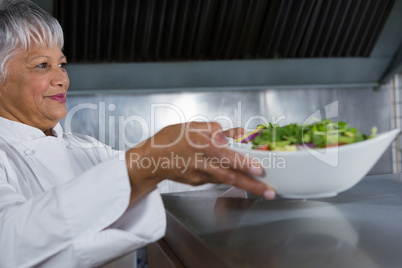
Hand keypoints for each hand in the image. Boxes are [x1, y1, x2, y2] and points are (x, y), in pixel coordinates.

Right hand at [125, 122, 274, 204]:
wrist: (150, 161)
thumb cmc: (169, 140)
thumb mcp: (193, 127)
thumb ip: (216, 130)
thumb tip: (237, 132)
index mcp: (200, 146)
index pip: (224, 156)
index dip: (242, 163)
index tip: (258, 169)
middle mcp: (200, 164)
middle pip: (229, 176)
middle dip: (252, 186)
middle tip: (270, 192)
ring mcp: (199, 176)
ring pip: (226, 180)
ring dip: (245, 185)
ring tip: (263, 188)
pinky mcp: (198, 183)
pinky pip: (216, 179)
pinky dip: (228, 178)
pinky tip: (235, 175)